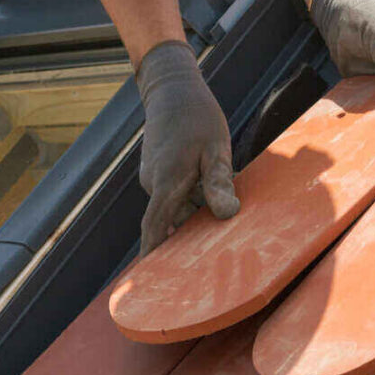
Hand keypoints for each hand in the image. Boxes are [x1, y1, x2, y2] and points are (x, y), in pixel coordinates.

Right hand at [136, 41, 240, 254]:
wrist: (173, 89)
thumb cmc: (198, 117)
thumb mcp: (216, 148)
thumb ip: (219, 182)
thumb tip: (226, 214)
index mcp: (166, 182)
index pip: (154, 227)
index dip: (153, 256)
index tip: (148, 284)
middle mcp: (154, 184)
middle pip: (168, 222)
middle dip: (185, 243)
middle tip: (207, 269)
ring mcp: (154, 178)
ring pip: (174, 208)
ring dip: (193, 218)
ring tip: (218, 238)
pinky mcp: (159, 172)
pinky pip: (175, 196)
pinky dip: (191, 203)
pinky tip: (212, 204)